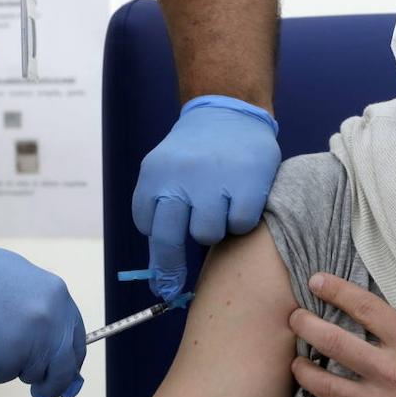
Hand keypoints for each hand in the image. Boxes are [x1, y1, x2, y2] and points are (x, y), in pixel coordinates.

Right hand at [0, 232, 85, 396]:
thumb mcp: (24, 283)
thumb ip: (47, 315)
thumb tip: (63, 353)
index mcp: (57, 298)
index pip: (76, 341)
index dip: (70, 361)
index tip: (65, 373)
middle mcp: (49, 322)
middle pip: (63, 368)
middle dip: (54, 384)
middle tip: (43, 392)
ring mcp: (26, 344)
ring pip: (29, 372)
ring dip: (14, 366)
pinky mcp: (1, 362)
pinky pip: (1, 375)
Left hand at [132, 95, 279, 299]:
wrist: (229, 110)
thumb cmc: (196, 152)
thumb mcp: (167, 170)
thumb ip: (161, 210)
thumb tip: (161, 275)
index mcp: (155, 174)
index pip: (147, 225)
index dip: (157, 241)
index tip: (165, 256)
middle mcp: (180, 177)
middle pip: (168, 240)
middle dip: (169, 269)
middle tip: (172, 286)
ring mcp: (214, 181)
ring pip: (207, 235)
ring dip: (215, 229)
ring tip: (220, 207)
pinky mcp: (247, 184)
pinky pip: (240, 225)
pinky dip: (241, 219)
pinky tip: (241, 199)